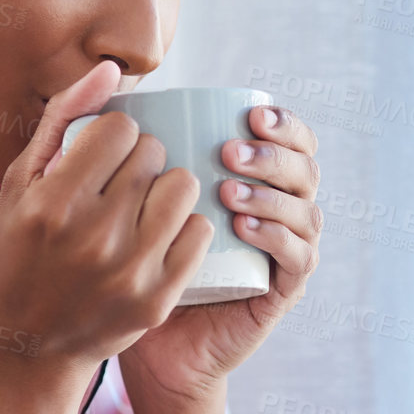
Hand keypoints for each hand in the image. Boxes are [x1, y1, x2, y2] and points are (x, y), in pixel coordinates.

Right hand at [0, 61, 215, 383]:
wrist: (29, 348)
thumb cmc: (19, 256)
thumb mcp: (21, 187)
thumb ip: (64, 121)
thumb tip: (112, 68)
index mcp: (53, 204)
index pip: (120, 129)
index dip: (115, 135)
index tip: (103, 155)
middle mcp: (93, 236)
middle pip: (153, 154)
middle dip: (141, 159)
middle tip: (122, 183)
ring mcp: (129, 270)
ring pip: (184, 186)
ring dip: (169, 187)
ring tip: (146, 204)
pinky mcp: (157, 297)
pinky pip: (199, 231)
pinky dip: (185, 226)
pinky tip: (161, 234)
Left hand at [118, 104, 322, 405]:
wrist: (143, 339)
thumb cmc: (130, 261)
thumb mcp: (125, 197)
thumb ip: (120, 142)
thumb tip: (108, 75)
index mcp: (255, 183)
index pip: (291, 141)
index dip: (283, 123)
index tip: (249, 113)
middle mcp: (280, 213)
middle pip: (305, 169)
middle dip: (275, 154)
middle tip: (231, 152)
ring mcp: (286, 252)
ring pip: (305, 210)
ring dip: (271, 194)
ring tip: (229, 190)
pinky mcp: (281, 291)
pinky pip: (298, 258)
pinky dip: (278, 237)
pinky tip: (244, 227)